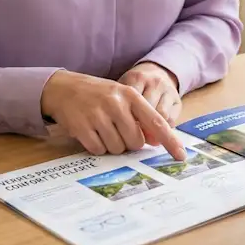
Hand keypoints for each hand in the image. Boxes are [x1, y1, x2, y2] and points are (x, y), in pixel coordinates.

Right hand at [40, 70, 185, 160]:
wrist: (64, 88)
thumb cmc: (98, 95)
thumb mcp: (121, 96)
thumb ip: (139, 116)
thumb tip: (155, 141)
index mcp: (130, 95)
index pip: (156, 122)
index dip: (170, 141)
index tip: (181, 156)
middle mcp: (116, 104)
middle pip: (136, 142)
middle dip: (129, 143)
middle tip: (117, 130)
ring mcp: (98, 115)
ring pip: (117, 148)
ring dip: (112, 145)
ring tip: (103, 129)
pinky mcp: (82, 127)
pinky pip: (99, 150)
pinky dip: (97, 147)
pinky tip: (92, 133)